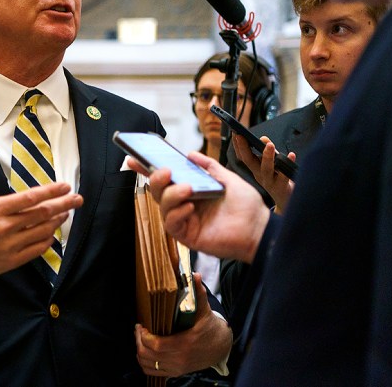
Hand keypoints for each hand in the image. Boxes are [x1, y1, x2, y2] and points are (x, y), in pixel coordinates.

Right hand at [0, 153, 83, 293]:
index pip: (29, 198)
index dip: (50, 191)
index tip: (64, 186)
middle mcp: (4, 227)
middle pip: (42, 213)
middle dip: (63, 204)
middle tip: (77, 199)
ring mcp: (10, 246)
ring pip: (42, 231)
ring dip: (57, 221)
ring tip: (66, 213)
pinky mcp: (12, 261)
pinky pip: (37, 250)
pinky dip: (47, 241)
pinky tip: (51, 234)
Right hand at [128, 152, 268, 262]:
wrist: (258, 228)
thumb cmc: (245, 207)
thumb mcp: (227, 179)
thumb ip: (209, 166)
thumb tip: (190, 154)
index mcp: (190, 190)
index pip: (164, 179)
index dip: (146, 169)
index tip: (133, 158)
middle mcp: (183, 205)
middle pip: (157, 192)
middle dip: (156, 179)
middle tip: (165, 171)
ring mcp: (185, 220)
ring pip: (163, 207)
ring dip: (171, 195)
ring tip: (186, 189)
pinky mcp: (188, 236)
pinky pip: (172, 224)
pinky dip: (178, 213)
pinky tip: (190, 207)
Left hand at [135, 273, 231, 376]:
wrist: (221, 348)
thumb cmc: (211, 328)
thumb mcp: (205, 311)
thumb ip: (198, 293)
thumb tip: (195, 275)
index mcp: (185, 344)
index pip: (155, 344)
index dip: (143, 335)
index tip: (141, 324)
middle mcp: (179, 359)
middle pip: (148, 355)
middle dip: (138, 340)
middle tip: (139, 329)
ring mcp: (177, 368)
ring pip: (148, 365)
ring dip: (140, 351)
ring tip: (141, 338)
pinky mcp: (176, 372)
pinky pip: (153, 372)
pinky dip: (145, 363)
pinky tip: (145, 351)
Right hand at [233, 135, 295, 212]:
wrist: (286, 200)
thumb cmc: (279, 180)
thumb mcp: (271, 164)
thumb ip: (267, 152)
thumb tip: (263, 138)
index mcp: (255, 169)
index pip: (243, 156)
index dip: (238, 145)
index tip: (235, 133)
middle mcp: (260, 175)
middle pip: (250, 162)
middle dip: (244, 149)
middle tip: (242, 136)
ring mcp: (270, 182)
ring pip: (266, 169)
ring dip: (267, 156)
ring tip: (270, 145)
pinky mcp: (282, 187)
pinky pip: (284, 175)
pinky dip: (288, 163)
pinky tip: (291, 154)